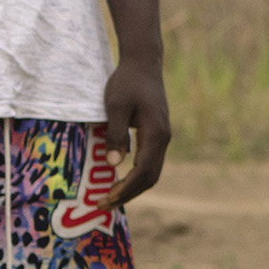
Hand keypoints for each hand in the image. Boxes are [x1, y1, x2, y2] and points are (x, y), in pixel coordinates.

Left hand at [102, 60, 170, 203]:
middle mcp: (163, 139)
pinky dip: (136, 176)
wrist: (144, 64)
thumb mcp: (115, 105)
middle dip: (129, 193)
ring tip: (112, 197)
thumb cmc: (127, 82)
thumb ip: (116, 134)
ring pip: (152, 172)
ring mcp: (162, 137)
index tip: (106, 198)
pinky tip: (121, 179)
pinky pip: (150, 162)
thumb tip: (113, 164)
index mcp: (155, 133)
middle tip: (105, 204)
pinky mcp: (157, 134)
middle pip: (150, 177)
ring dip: (133, 187)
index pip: (142, 170)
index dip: (125, 188)